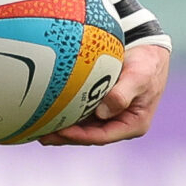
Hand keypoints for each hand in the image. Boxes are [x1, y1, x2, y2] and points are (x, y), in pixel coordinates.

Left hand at [43, 43, 169, 145]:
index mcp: (132, 124)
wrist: (148, 48)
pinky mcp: (100, 104)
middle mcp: (119, 123)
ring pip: (82, 126)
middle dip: (64, 136)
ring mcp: (109, 115)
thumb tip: (103, 111)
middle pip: (88, 135)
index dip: (80, 136)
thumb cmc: (147, 62)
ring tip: (37, 128)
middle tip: (41, 135)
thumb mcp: (140, 76)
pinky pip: (80, 111)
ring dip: (61, 128)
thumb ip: (123, 93)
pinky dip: (64, 113)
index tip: (61, 131)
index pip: (101, 136)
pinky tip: (45, 111)